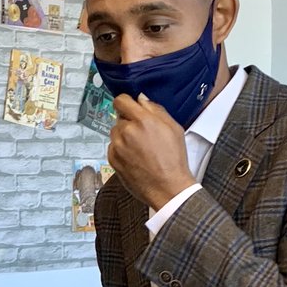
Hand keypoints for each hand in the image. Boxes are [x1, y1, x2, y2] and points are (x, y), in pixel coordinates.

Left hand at [106, 93, 195, 209]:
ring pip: (115, 133)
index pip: (121, 100)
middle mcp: (127, 131)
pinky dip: (121, 150)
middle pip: (119, 118)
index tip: (129, 107)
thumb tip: (142, 99)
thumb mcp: (174, 128)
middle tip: (143, 135)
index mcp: (143, 120)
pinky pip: (113, 147)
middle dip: (129, 123)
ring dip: (124, 136)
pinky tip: (135, 158)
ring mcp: (118, 146)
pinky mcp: (113, 159)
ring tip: (140, 149)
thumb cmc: (174, 160)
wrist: (168, 188)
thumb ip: (156, 109)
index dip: (125, 103)